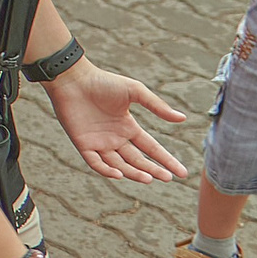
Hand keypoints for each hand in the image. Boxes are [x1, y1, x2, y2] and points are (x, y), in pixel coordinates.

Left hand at [45, 58, 185, 181]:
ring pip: (119, 165)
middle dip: (153, 170)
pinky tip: (119, 174)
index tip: (182, 173)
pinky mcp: (83, 144)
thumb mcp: (135, 92)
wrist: (74, 79)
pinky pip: (96, 163)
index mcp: (128, 127)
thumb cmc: (103, 82)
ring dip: (133, 173)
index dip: (166, 160)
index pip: (151, 148)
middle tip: (167, 178)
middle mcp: (115, 138)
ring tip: (149, 178)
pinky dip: (107, 170)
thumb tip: (182, 118)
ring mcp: (99, 143)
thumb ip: (157, 106)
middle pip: (137, 160)